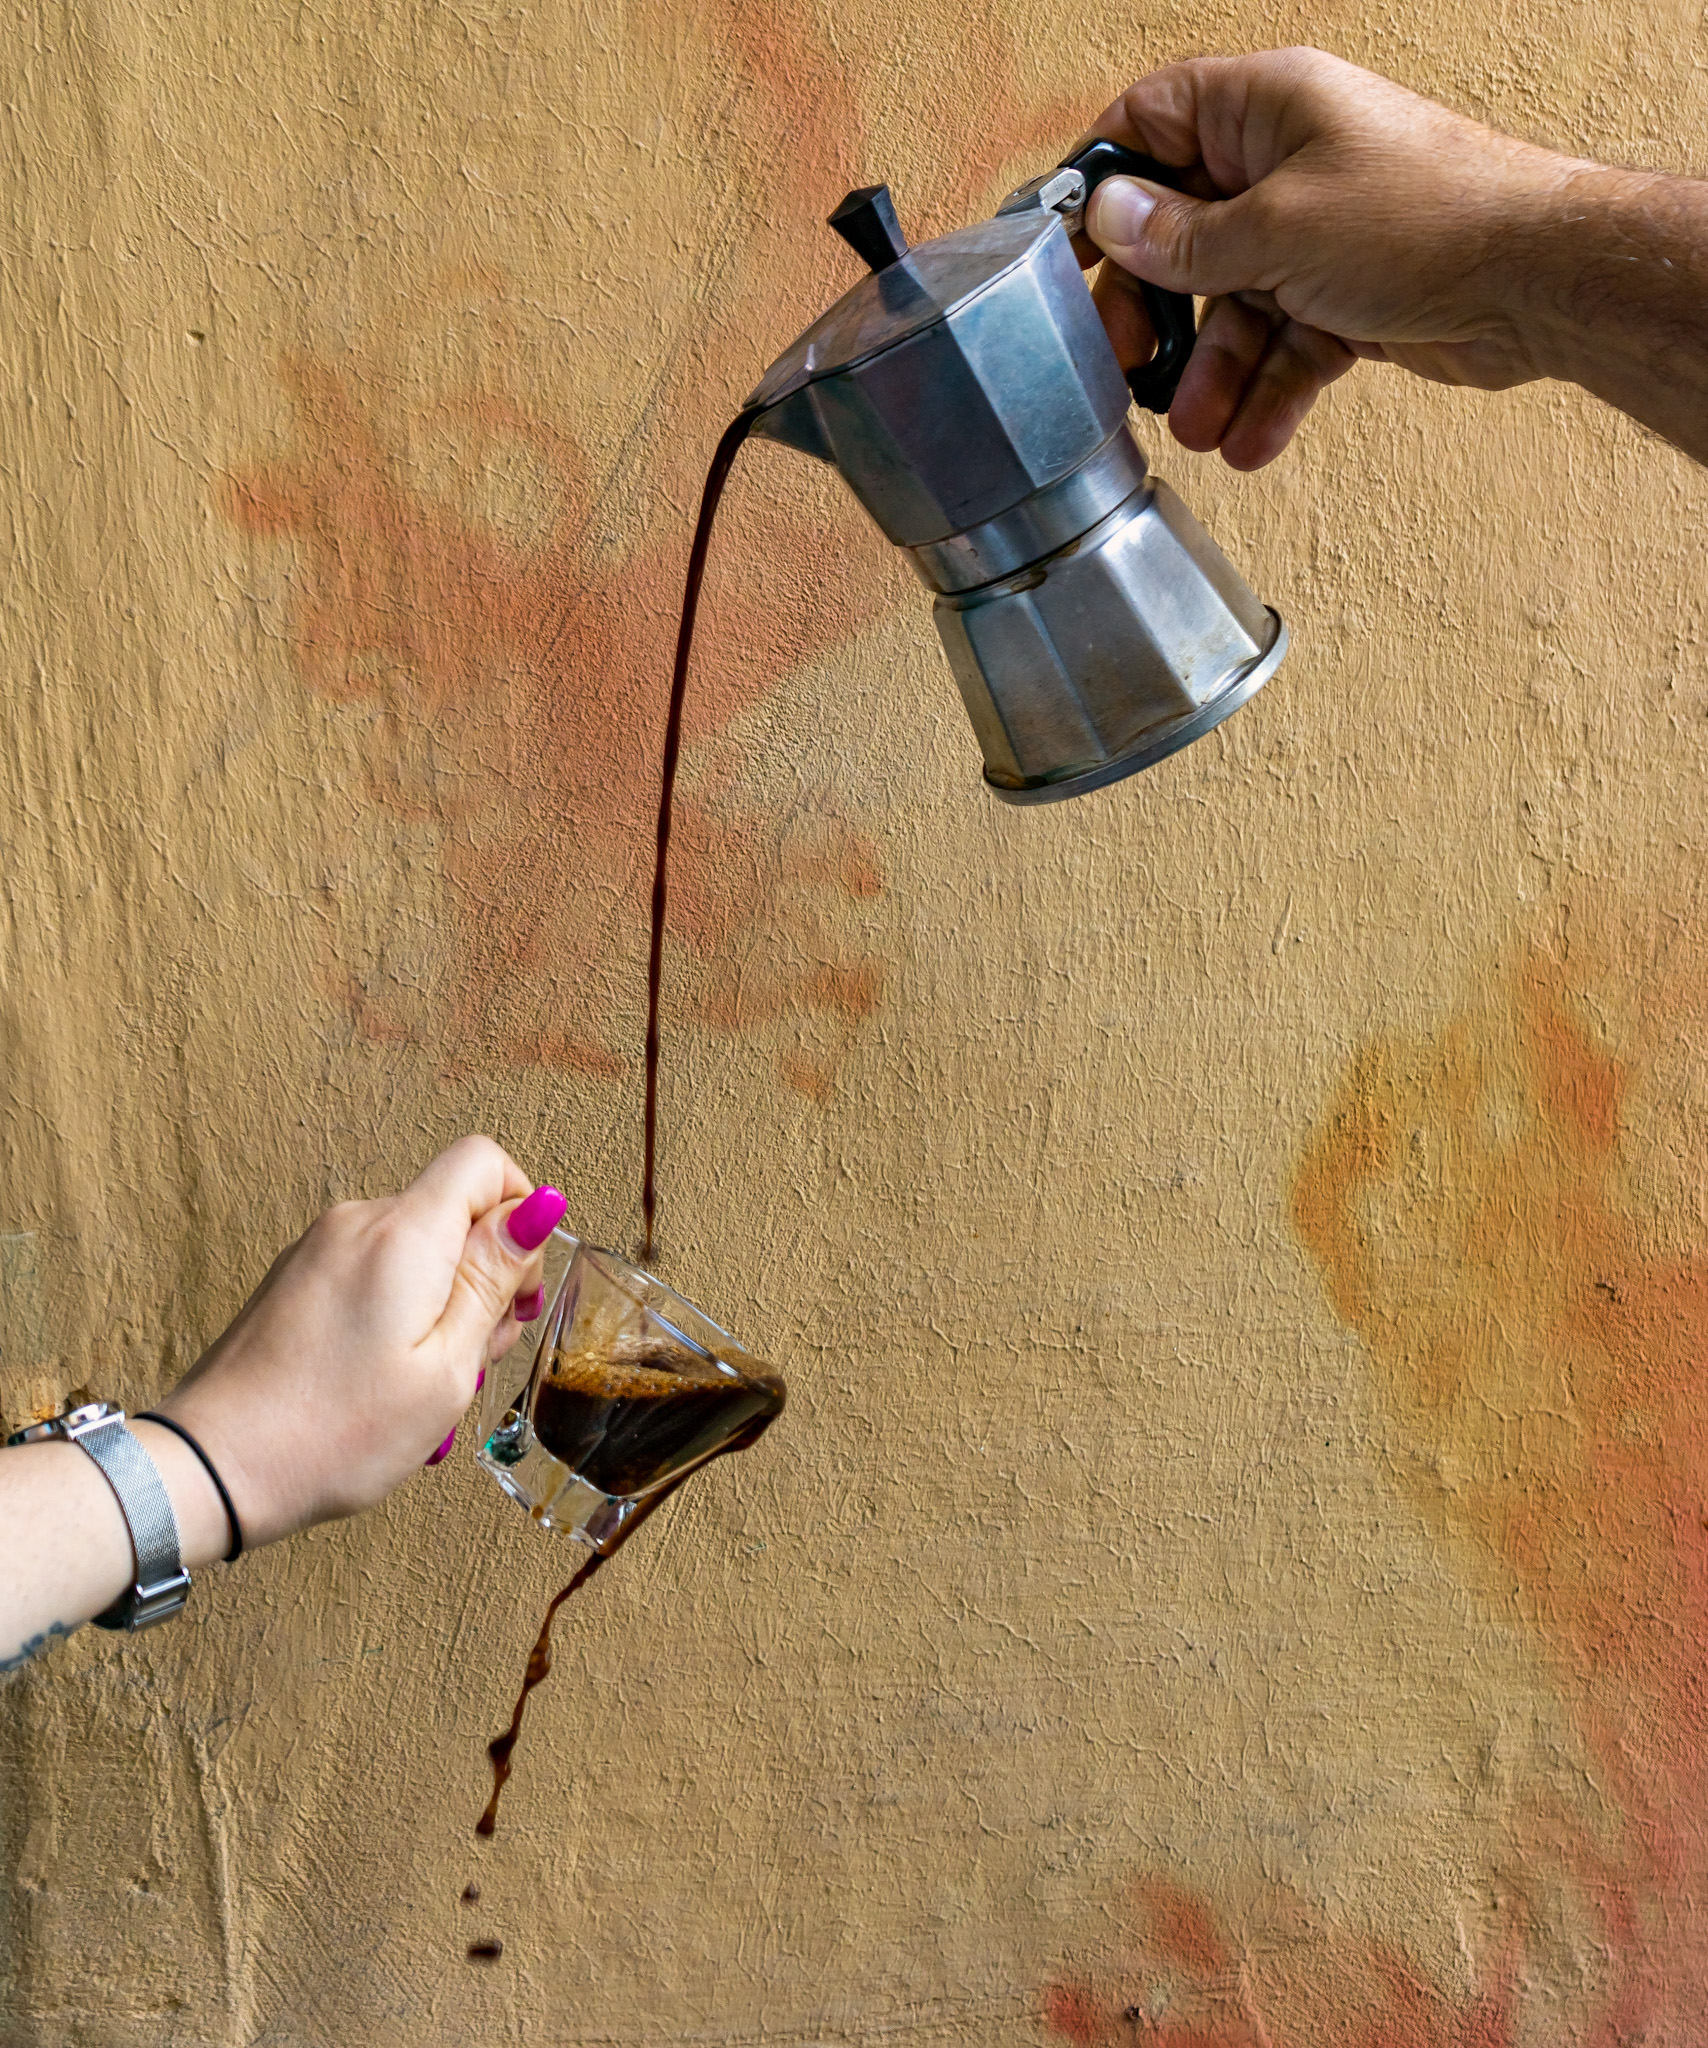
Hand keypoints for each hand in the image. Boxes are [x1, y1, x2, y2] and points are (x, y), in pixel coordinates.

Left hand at [157, 1137, 564, 1547]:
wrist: (210, 1468)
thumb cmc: (331, 1435)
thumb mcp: (446, 1369)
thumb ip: (493, 1279)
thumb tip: (537, 1209)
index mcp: (404, 1236)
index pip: (485, 1162)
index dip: (522, 1211)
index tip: (517, 1286)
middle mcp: (358, 1223)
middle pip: (454, 1209)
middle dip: (485, 1273)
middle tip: (472, 1356)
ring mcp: (321, 1247)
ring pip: (417, 1244)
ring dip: (442, 1299)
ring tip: (424, 1378)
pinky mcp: (298, 1276)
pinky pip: (375, 1268)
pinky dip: (399, 1309)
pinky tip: (383, 1376)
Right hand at [1078, 49, 1580, 467]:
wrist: (1537, 282)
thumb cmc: (1430, 217)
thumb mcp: (1278, 230)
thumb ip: (1185, 238)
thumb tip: (1113, 218)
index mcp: (1266, 109)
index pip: (1152, 122)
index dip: (1103, 182)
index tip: (1062, 248)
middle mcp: (1285, 165)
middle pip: (1181, 234)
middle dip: (1152, 310)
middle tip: (1122, 365)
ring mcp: (1315, 234)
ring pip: (1232, 308)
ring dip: (1212, 374)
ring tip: (1196, 428)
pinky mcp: (1344, 297)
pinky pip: (1283, 347)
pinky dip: (1266, 394)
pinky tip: (1249, 440)